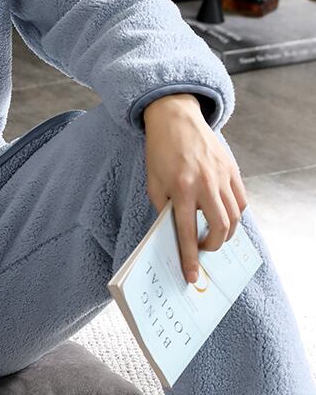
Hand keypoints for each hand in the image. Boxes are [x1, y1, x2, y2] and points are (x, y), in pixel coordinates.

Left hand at [142, 93, 248, 283]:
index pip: (187, 232)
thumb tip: (176, 234)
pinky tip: (224, 217)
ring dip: (226, 233)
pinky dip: (235, 214)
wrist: (175, 118)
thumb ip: (164, 209)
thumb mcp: (153, 183)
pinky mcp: (232, 169)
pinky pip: (241, 201)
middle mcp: (205, 184)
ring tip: (213, 235)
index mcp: (181, 189)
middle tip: (203, 249)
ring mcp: (222, 176)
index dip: (189, 258)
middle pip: (220, 228)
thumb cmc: (160, 152)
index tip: (191, 276)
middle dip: (212, 246)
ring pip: (234, 217)